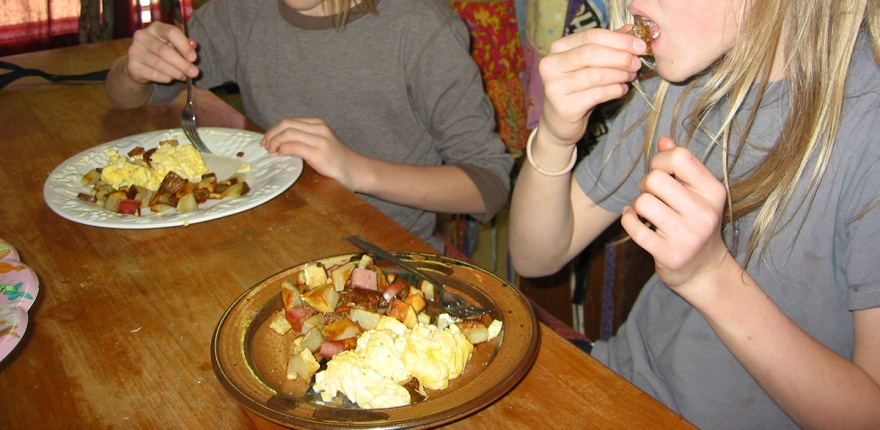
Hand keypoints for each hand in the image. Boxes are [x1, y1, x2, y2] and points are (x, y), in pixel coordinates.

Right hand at [124, 22, 198, 84]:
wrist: (139, 64)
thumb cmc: (161, 52)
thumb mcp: (174, 45)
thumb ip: (184, 44)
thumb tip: (193, 45)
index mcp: (156, 27)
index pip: (171, 32)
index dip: (184, 46)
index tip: (194, 58)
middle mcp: (142, 36)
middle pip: (164, 51)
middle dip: (182, 64)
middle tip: (194, 73)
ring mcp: (134, 51)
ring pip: (159, 64)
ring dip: (175, 73)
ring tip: (184, 77)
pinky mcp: (132, 66)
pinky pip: (153, 74)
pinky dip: (165, 78)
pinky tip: (170, 78)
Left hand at [261, 118, 361, 189]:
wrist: (358, 171)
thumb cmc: (338, 161)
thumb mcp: (321, 143)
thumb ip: (305, 139)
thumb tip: (280, 144)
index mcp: (318, 124)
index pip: (289, 121)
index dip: (274, 130)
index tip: (267, 140)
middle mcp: (319, 128)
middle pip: (286, 124)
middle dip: (271, 134)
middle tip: (265, 146)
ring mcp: (320, 140)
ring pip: (288, 133)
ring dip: (274, 142)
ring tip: (271, 151)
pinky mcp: (319, 153)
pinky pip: (294, 146)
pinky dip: (283, 149)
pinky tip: (281, 155)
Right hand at [537, 26, 645, 149]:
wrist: (559, 122)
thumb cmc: (577, 89)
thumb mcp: (589, 64)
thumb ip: (607, 45)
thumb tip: (631, 30)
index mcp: (557, 49)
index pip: (591, 36)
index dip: (618, 40)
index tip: (639, 46)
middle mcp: (551, 66)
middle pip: (591, 54)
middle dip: (620, 57)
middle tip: (636, 63)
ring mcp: (555, 87)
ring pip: (596, 75)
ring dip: (619, 75)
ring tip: (630, 76)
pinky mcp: (564, 107)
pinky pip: (597, 94)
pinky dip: (614, 90)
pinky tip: (621, 90)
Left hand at [620, 137, 729, 289]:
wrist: (704, 269)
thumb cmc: (696, 223)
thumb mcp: (697, 192)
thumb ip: (682, 165)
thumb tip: (664, 140)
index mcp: (714, 191)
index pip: (680, 157)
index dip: (661, 161)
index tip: (661, 173)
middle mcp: (704, 213)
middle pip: (656, 179)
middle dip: (646, 184)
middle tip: (651, 194)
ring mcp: (688, 236)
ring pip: (643, 202)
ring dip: (638, 204)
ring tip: (646, 211)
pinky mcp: (669, 254)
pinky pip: (634, 226)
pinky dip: (628, 220)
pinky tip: (633, 219)